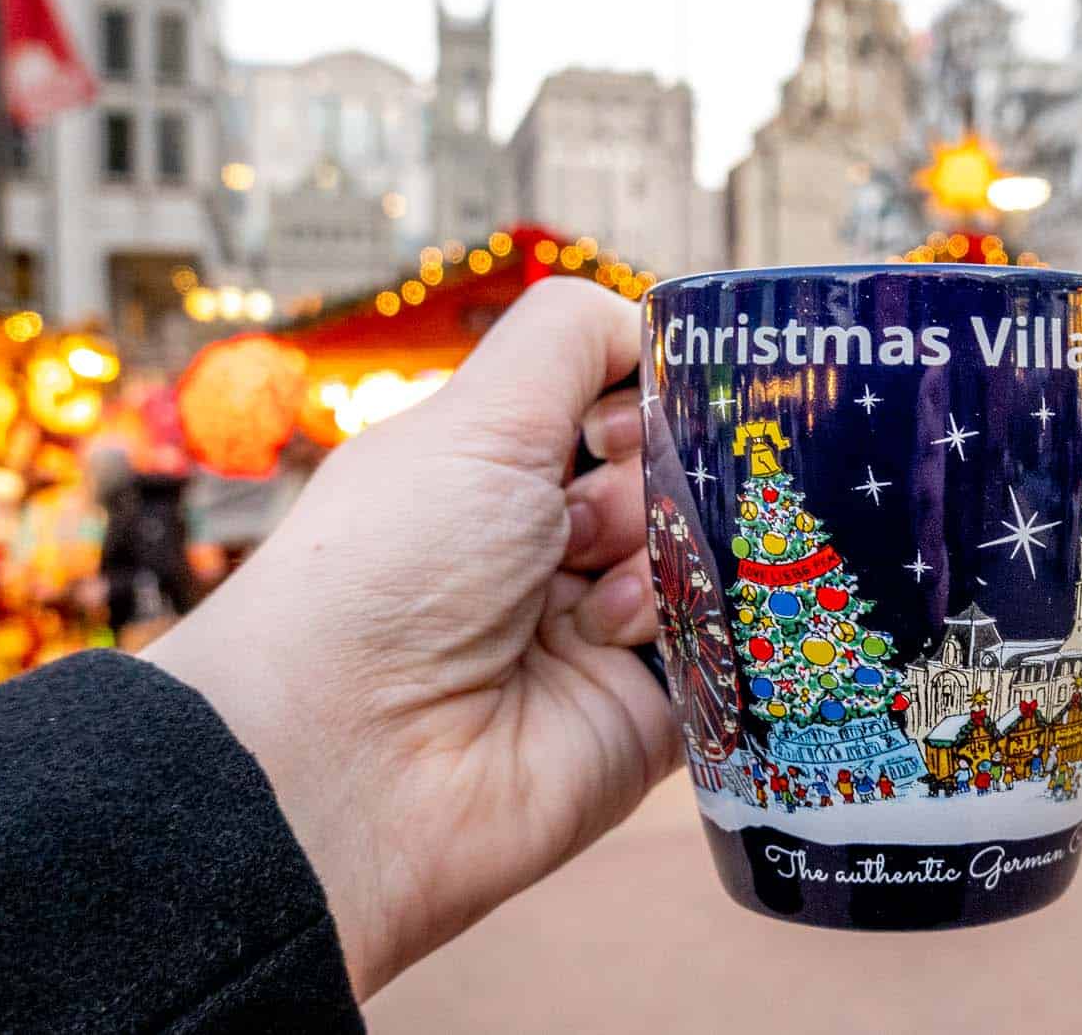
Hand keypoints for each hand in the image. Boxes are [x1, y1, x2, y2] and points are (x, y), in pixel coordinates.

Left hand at [145, 279, 677, 999]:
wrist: (352, 761)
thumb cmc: (388, 570)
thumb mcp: (474, 417)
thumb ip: (571, 338)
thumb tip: (651, 320)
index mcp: (507, 472)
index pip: (631, 407)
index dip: (644, 404)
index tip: (610, 428)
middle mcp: (560, 548)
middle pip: (682, 477)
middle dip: (649, 487)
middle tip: (579, 526)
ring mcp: (609, 633)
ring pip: (713, 555)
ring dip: (659, 562)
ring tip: (591, 604)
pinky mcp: (652, 715)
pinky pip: (729, 650)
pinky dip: (696, 633)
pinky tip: (627, 639)